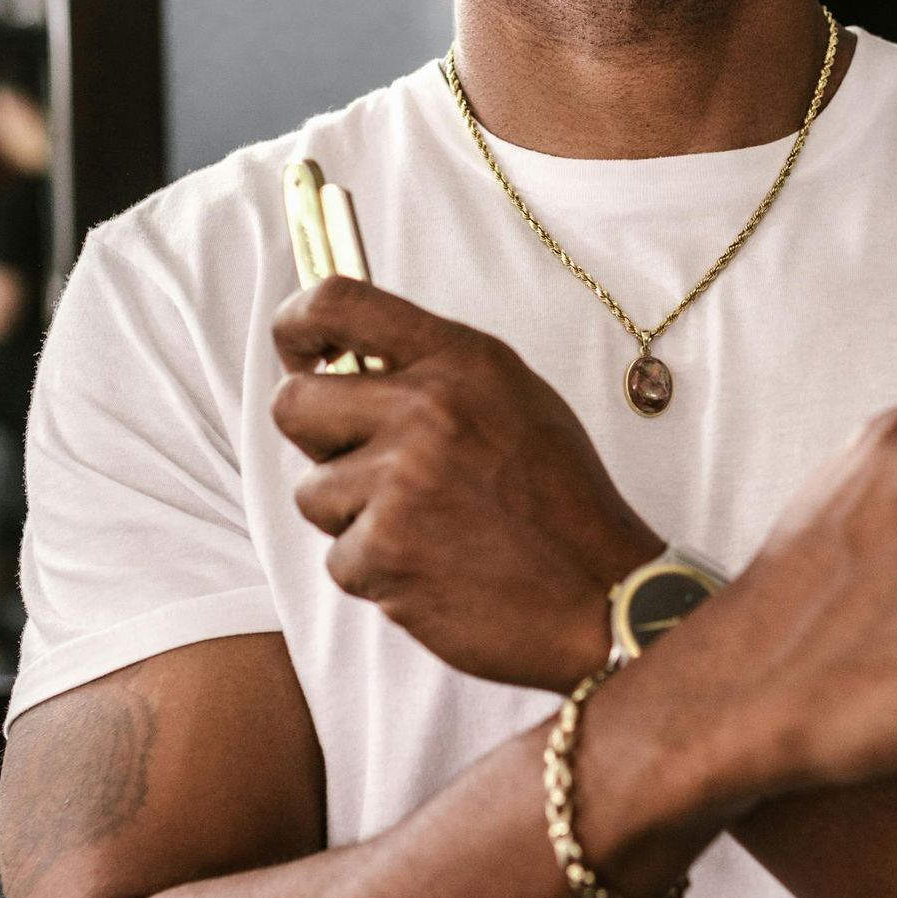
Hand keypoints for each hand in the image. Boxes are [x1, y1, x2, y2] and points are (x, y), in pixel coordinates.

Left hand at [270, 278, 661, 690]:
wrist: (602, 595)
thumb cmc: (558, 498)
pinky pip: (339, 559)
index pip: (340, 302)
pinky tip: (436, 569)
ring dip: (354, 517)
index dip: (297, 323)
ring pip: (313, 491)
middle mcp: (426, 407)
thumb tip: (346, 362)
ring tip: (426, 527)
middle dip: (317, 439)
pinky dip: (378, 572)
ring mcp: (402, 481)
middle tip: (362, 465)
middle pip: (294, 402)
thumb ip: (435, 371)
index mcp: (460, 359)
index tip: (296, 349)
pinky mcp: (387, 552)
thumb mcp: (513, 397)